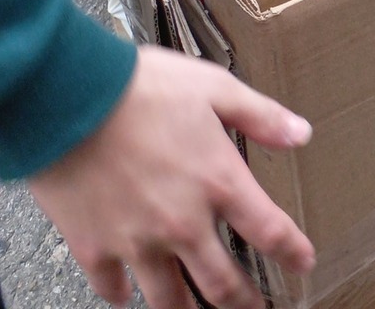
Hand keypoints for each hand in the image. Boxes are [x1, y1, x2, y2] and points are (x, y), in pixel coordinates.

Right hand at [28, 45, 314, 308]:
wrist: (71, 98)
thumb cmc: (143, 87)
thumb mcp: (214, 87)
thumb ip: (260, 115)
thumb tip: (301, 133)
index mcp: (217, 181)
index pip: (268, 230)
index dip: (292, 252)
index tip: (303, 263)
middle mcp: (182, 223)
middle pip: (222, 283)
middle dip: (244, 302)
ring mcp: (136, 242)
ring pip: (169, 299)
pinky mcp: (94, 248)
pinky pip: (112, 288)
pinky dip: (122, 296)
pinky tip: (128, 295)